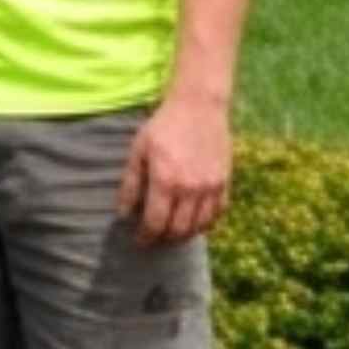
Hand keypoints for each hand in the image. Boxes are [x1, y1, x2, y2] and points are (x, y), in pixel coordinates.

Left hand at [121, 87, 231, 244]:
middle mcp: (191, 188)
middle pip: (178, 229)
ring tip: (172, 234)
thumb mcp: (138, 152)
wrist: (199, 107)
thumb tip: (123, 214)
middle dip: (164, 239)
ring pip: (200, 226)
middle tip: (154, 239)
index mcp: (166, 181)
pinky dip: (206, 223)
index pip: (155, 223)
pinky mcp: (225, 182)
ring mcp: (211, 187)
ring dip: (184, 235)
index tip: (139, 241)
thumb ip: (130, 185)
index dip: (145, 237)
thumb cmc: (163, 127)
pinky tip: (194, 222)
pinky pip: (218, 213)